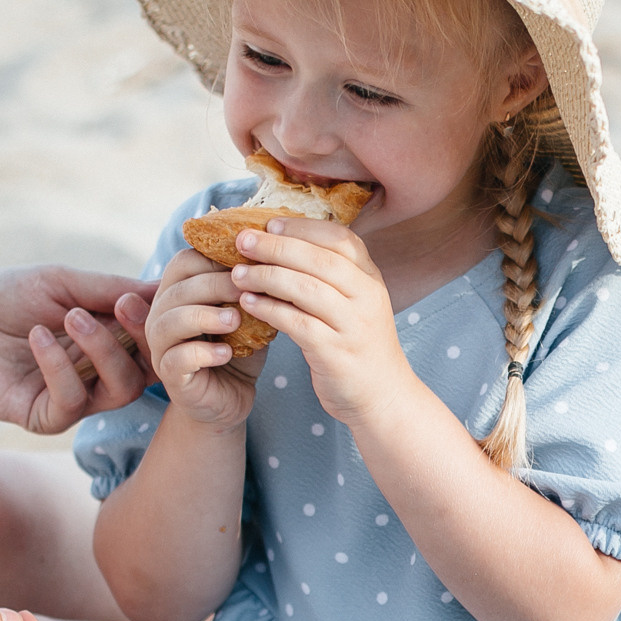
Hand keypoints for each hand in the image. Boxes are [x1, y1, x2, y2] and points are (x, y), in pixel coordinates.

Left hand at [0, 265, 157, 433]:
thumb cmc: (0, 297)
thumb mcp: (62, 283)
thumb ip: (112, 288)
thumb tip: (165, 284)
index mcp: (106, 340)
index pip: (153, 342)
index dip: (158, 323)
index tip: (141, 296)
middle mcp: (97, 372)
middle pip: (148, 370)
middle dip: (141, 339)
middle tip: (122, 307)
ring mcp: (75, 398)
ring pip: (120, 390)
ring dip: (104, 350)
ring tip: (72, 317)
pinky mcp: (46, 418)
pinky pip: (72, 401)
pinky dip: (60, 366)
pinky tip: (37, 337)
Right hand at [144, 249, 263, 428]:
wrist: (230, 399)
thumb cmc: (237, 350)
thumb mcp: (248, 315)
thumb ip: (251, 290)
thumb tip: (273, 259)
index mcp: (178, 292)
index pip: (185, 261)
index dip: (216, 258)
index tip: (249, 263)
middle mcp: (162, 314)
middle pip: (179, 287)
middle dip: (216, 284)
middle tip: (248, 289)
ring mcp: (161, 345)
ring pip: (172, 320)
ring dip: (206, 316)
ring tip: (236, 320)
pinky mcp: (169, 374)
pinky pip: (178, 358)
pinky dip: (204, 353)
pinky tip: (228, 353)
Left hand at [224, 219, 417, 422]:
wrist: (382, 397)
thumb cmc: (358, 346)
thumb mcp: (355, 304)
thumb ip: (330, 277)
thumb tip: (284, 244)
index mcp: (371, 279)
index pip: (340, 239)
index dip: (303, 228)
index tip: (270, 223)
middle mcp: (367, 297)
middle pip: (319, 260)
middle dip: (277, 246)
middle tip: (243, 241)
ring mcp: (354, 326)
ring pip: (306, 289)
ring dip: (267, 277)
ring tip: (238, 273)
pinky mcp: (336, 353)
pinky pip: (297, 323)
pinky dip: (269, 310)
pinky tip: (248, 303)